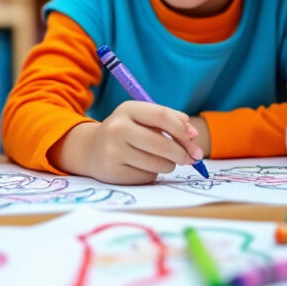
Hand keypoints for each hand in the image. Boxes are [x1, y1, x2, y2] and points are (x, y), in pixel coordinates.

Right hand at [84, 101, 200, 184]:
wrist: (92, 149)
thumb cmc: (127, 131)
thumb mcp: (143, 118)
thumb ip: (170, 120)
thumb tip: (193, 134)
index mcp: (127, 109)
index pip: (162, 116)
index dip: (183, 130)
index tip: (194, 140)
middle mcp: (117, 128)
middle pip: (162, 144)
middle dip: (182, 153)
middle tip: (191, 158)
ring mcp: (113, 151)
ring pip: (157, 164)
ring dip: (169, 165)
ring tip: (165, 161)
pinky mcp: (113, 173)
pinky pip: (147, 176)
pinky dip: (153, 174)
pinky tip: (144, 168)